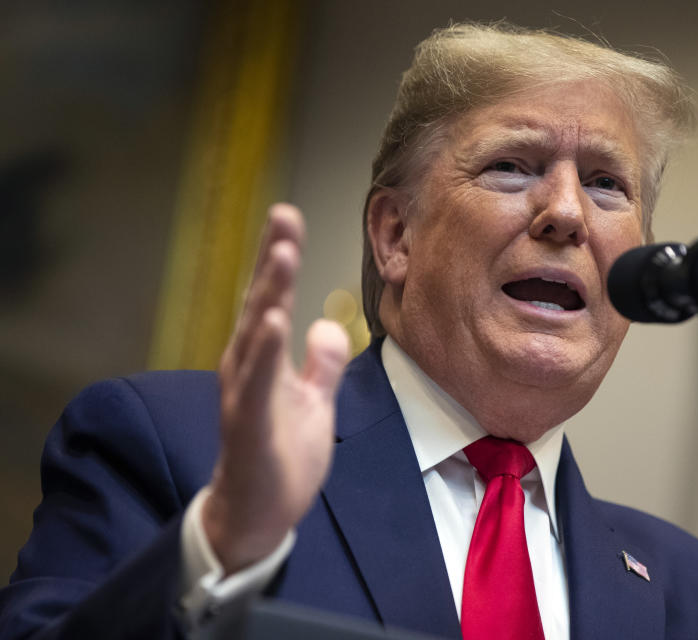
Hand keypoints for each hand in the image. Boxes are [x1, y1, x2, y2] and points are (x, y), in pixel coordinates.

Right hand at [202, 203, 349, 573]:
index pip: (272, 298)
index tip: (288, 217)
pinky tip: (274, 322)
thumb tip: (329, 325)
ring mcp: (244, 395)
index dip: (280, 257)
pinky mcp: (248, 426)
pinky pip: (256, 385)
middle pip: (260, 303)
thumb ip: (322, 364)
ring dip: (268, 293)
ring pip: (255, 335)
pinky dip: (265, 353)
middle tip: (283, 214)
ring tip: (283, 254)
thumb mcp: (314, 403)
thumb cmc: (281, 456)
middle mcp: (246, 368)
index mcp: (262, 359)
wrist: (259, 515)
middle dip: (272, 258)